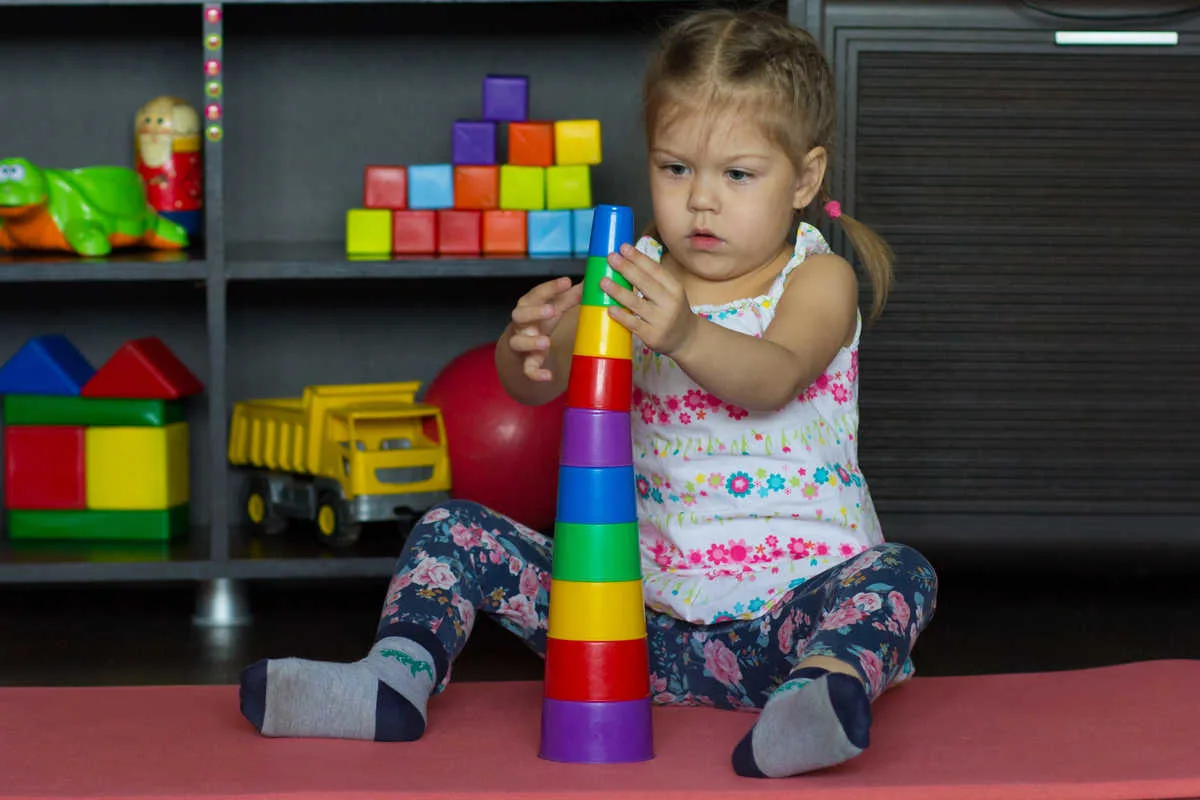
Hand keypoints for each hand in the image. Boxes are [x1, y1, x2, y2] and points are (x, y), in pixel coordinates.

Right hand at [507, 276, 581, 381]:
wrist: (521, 351)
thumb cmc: (540, 323)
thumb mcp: (555, 308)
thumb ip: (570, 297)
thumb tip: (590, 280)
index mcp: (529, 307)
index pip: (536, 294)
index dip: (550, 288)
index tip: (567, 282)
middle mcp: (521, 324)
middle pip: (519, 315)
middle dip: (534, 312)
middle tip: (551, 310)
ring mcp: (521, 343)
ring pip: (519, 342)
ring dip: (531, 342)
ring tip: (546, 341)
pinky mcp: (525, 363)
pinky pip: (527, 369)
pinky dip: (536, 373)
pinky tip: (548, 376)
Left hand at [601, 243, 697, 358]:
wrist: (687, 339)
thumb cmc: (673, 311)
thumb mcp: (671, 292)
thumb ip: (653, 280)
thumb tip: (626, 260)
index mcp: (675, 288)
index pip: (655, 270)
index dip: (638, 258)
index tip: (623, 247)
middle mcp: (670, 303)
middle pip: (645, 283)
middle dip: (626, 268)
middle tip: (611, 258)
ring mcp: (661, 321)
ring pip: (636, 303)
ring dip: (618, 291)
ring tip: (603, 282)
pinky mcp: (652, 336)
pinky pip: (634, 324)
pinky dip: (621, 316)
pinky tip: (610, 308)